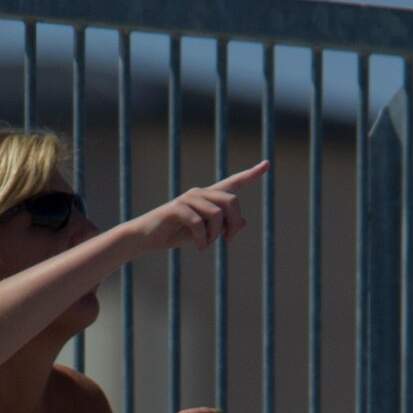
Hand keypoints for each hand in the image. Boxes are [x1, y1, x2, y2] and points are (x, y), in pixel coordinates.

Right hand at [129, 161, 267, 253]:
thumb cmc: (174, 234)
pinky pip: (199, 223)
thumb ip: (223, 227)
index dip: (251, 175)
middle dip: (234, 223)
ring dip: (216, 234)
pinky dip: (203, 238)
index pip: (233, 183)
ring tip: (207, 246)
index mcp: (207, 197)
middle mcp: (199, 193)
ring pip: (217, 213)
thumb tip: (243, 223)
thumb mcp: (204, 233)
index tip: (267, 164)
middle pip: (231, 201)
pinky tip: (199, 248)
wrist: (145, 238)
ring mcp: (187, 199)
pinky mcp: (176, 208)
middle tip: (229, 241)